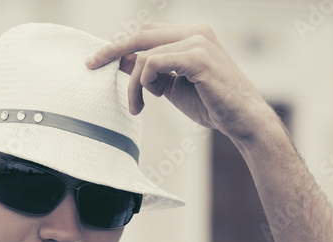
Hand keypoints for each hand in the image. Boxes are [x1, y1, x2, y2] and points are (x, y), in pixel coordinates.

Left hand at [86, 24, 278, 144]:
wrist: (241, 119)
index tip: (97, 61)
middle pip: (140, 35)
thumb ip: (150, 71)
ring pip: (144, 55)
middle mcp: (195, 32)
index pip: (146, 33)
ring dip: (133, 84)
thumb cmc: (210, 103)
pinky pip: (154, 64)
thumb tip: (120, 62)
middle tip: (91, 66)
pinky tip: (153, 99)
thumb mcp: (171, 85)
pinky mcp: (198, 57)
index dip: (120, 45)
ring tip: (137, 106)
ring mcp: (198, 42)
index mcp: (191, 34)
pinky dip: (144, 82)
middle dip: (112, 52)